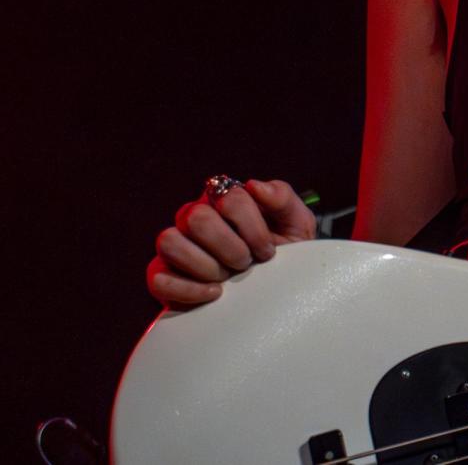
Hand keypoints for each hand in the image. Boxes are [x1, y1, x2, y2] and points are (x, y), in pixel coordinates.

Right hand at [145, 178, 316, 305]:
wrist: (273, 296)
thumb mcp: (296, 226)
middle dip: (228, 246)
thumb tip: (254, 185)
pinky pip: (157, 278)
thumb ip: (283, 199)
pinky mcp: (162, 277)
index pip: (229, 197)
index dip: (252, 226)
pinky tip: (214, 294)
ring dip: (206, 266)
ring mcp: (175, 247)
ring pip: (169, 241)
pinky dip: (188, 289)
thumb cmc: (285, 255)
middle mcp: (195, 217)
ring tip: (228, 279)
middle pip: (196, 217)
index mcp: (226, 199)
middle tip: (246, 262)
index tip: (268, 250)